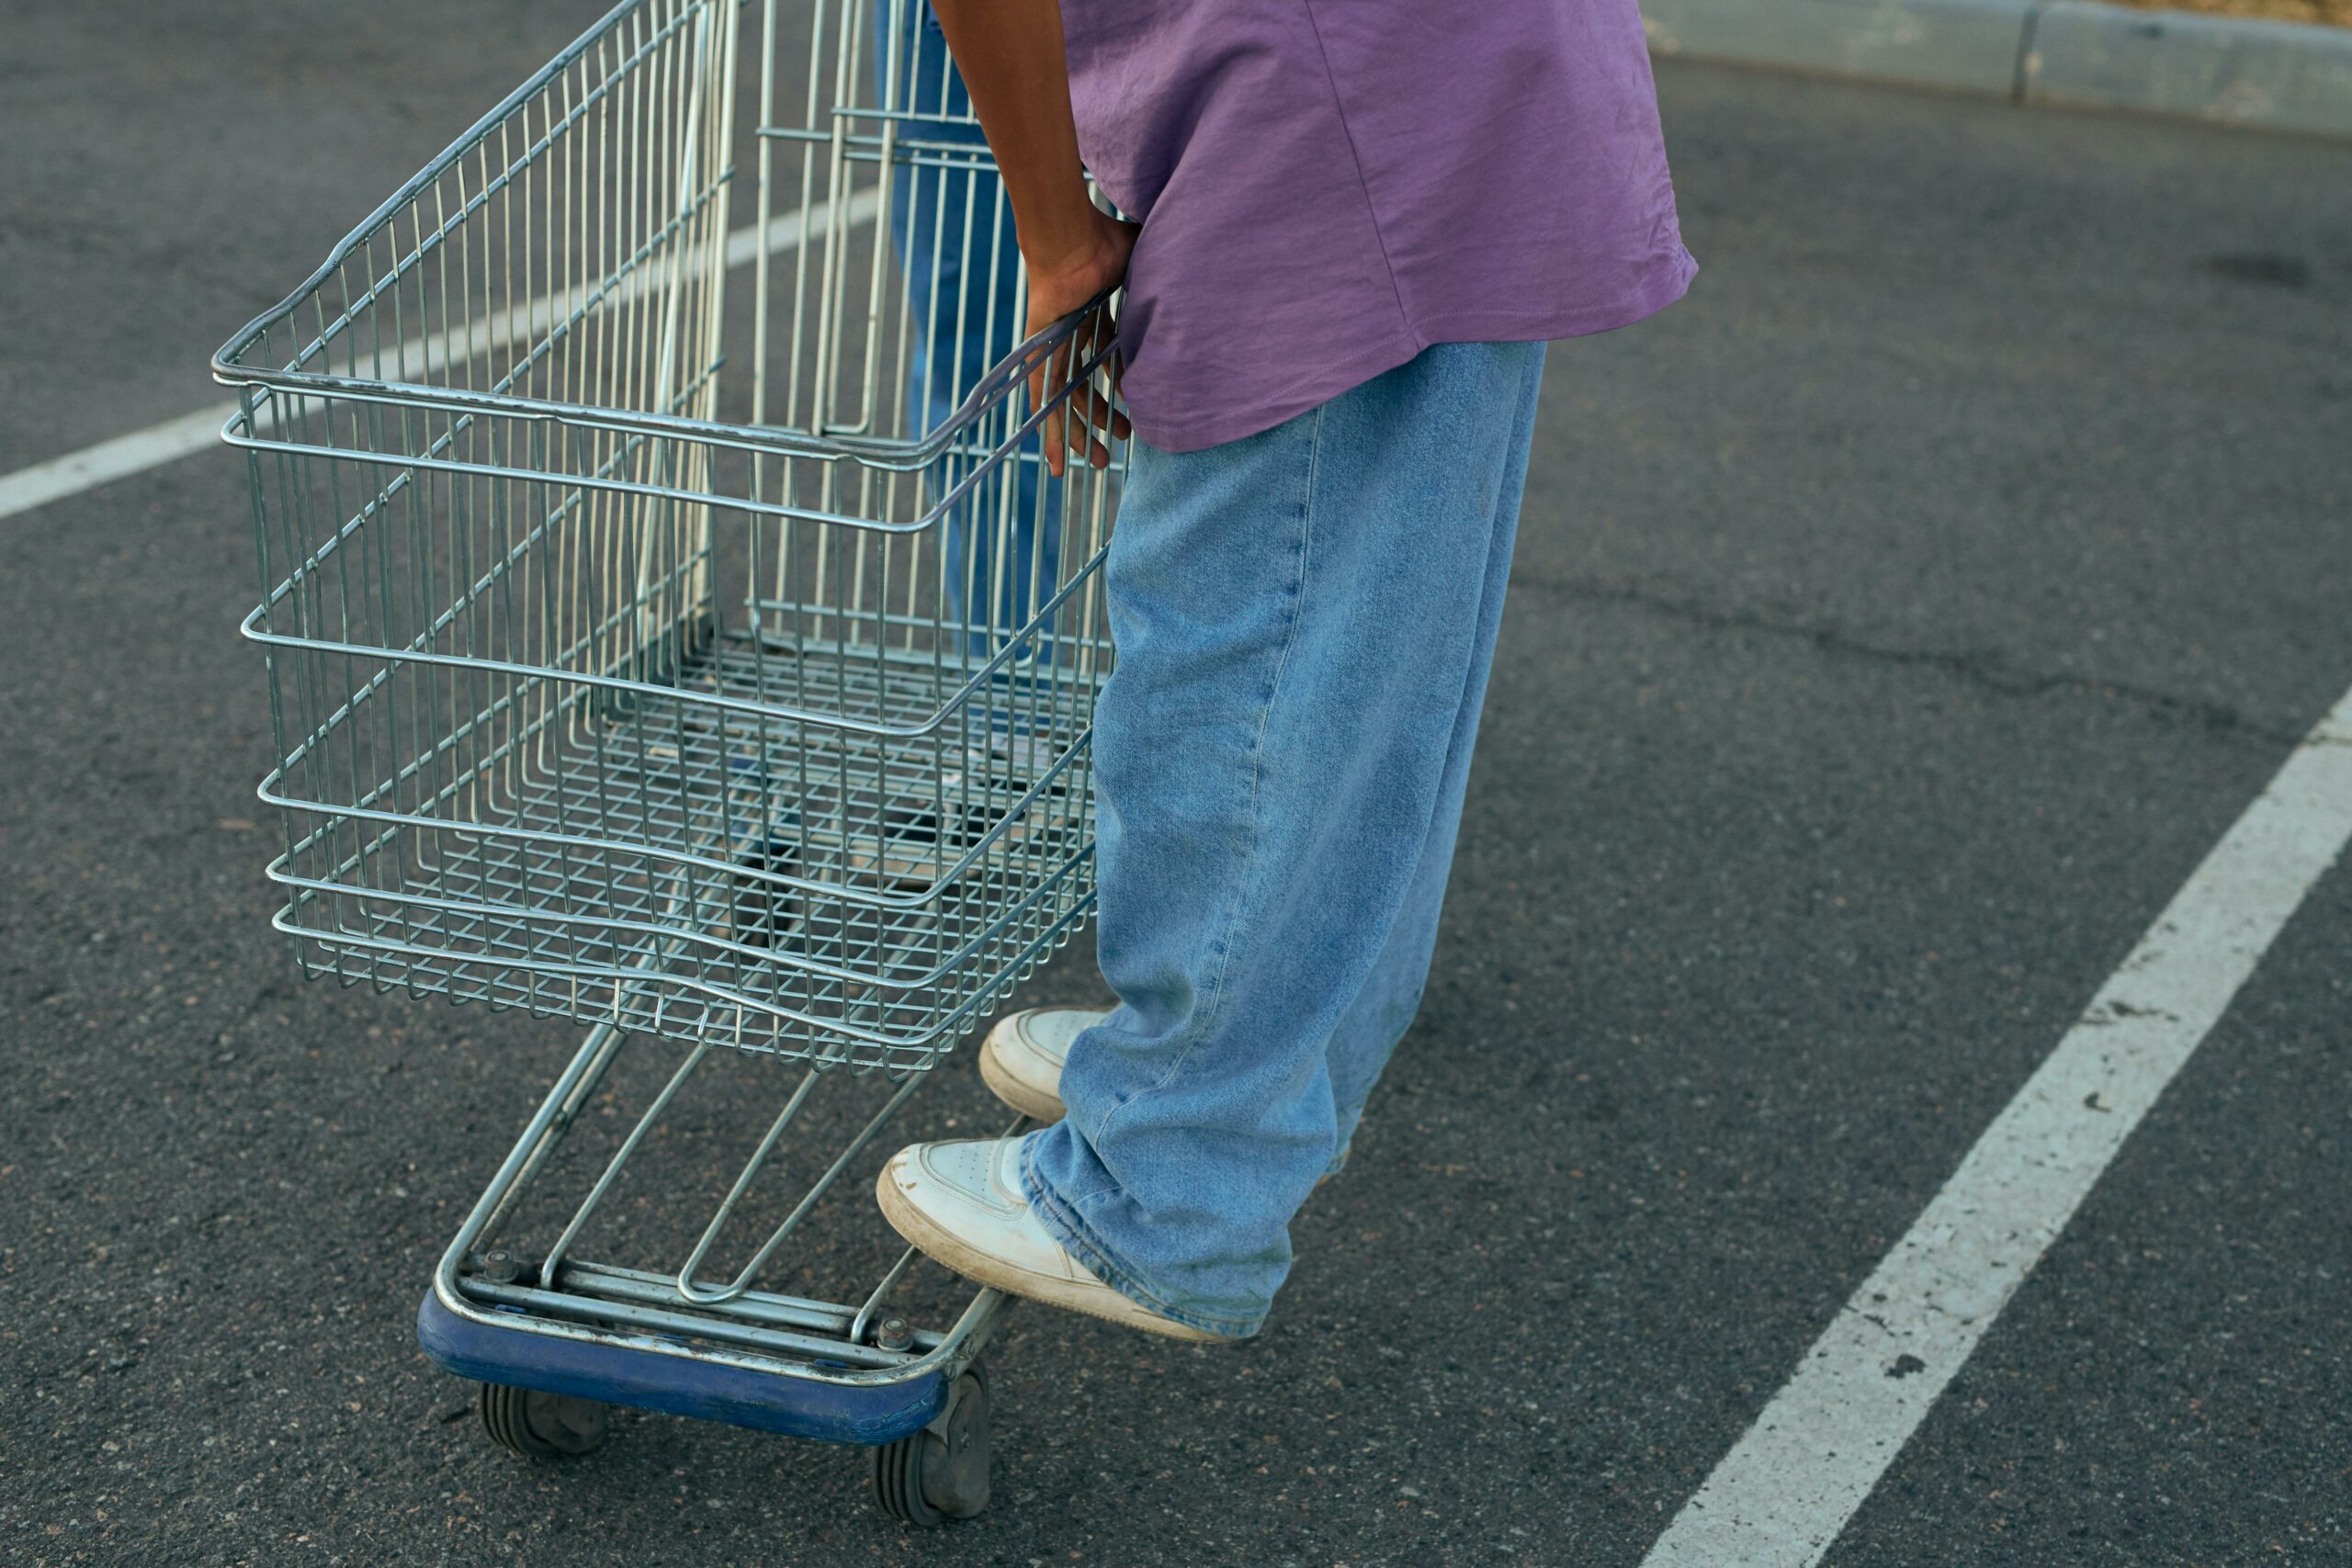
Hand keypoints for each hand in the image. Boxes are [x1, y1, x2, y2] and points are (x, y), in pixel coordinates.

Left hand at [1024, 210, 1137, 475]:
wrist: (1072, 240)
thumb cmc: (1106, 242)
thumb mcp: (1144, 263)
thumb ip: (1163, 273)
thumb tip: (1204, 267)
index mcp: (1095, 317)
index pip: (1105, 362)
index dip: (1119, 386)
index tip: (1136, 407)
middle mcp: (1073, 336)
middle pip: (1086, 388)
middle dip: (1103, 418)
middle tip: (1122, 441)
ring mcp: (1054, 348)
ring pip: (1067, 401)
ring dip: (1082, 434)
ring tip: (1101, 461)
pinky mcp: (1039, 356)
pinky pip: (1044, 401)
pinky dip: (1050, 430)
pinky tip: (1058, 461)